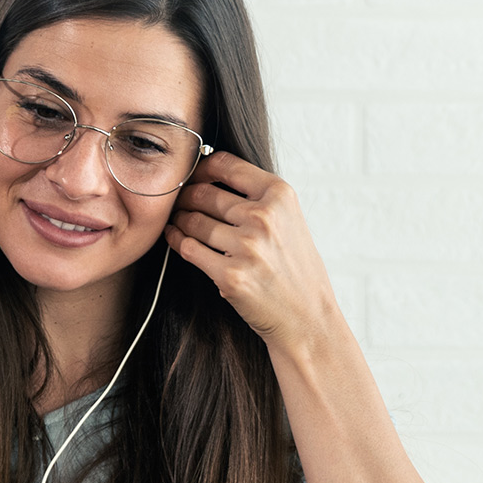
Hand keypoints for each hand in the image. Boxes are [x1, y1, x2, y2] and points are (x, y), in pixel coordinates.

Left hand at [164, 151, 341, 353]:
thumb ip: (257, 197)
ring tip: (177, 220)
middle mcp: (264, 218)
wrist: (307, 318)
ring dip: (179, 219)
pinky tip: (175, 237)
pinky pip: (189, 248)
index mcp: (280, 197)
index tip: (193, 176)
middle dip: (185, 196)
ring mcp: (246, 247)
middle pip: (204, 193)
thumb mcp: (289, 221)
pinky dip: (177, 240)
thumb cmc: (296, 270)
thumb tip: (210, 174)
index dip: (202, 168)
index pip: (226, 165)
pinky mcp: (230, 276)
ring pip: (193, 221)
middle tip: (178, 202)